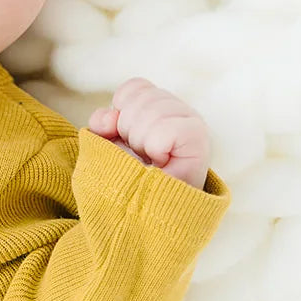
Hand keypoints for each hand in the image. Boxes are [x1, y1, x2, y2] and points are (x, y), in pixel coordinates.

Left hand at [86, 78, 210, 189]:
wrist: (145, 214)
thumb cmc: (130, 178)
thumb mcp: (107, 144)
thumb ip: (102, 122)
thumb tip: (111, 116)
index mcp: (160, 106)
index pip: (135, 87)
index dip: (120, 110)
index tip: (125, 138)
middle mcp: (180, 110)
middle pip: (141, 98)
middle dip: (128, 130)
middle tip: (141, 154)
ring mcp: (192, 122)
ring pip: (151, 111)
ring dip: (141, 141)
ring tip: (152, 160)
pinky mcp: (198, 138)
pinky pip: (165, 129)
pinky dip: (155, 147)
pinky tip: (162, 161)